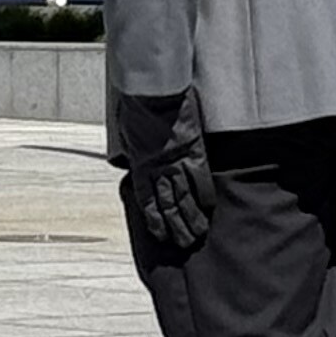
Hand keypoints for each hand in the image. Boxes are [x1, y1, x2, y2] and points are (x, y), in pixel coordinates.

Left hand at [114, 88, 214, 256]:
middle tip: (185, 244)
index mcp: (140, 167)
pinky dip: (205, 196)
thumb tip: (131, 160)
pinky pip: (201, 180)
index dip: (155, 221)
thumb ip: (133, 152)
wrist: (153, 92)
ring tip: (199, 235)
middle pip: (169, 206)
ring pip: (186, 198)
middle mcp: (159, 170)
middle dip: (176, 227)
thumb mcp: (127, 135)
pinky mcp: (195, 152)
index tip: (162, 235)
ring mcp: (178, 163)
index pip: (148, 202)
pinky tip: (209, 209)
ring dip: (192, 219)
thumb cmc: (136, 108)